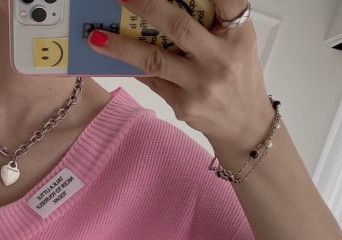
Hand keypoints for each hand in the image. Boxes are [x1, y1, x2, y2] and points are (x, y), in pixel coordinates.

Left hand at [88, 0, 273, 152]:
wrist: (244, 125)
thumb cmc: (237, 76)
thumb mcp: (237, 44)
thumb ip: (210, 25)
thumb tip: (160, 10)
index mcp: (238, 35)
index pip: (226, 0)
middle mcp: (220, 58)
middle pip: (178, 26)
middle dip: (146, 6)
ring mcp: (200, 84)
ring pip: (154, 60)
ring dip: (121, 47)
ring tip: (97, 37)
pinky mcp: (183, 105)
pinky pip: (152, 81)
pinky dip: (133, 67)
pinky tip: (113, 58)